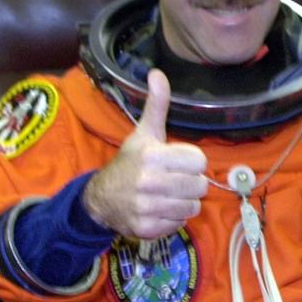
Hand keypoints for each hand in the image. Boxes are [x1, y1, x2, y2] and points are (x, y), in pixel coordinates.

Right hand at [83, 69, 208, 238]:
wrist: (101, 198)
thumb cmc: (129, 162)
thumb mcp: (144, 133)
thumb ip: (157, 105)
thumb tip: (157, 73)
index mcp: (152, 156)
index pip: (200, 162)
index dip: (191, 162)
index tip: (177, 162)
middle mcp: (149, 182)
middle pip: (200, 185)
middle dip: (190, 183)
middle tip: (174, 180)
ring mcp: (147, 208)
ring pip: (193, 206)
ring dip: (184, 201)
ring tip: (168, 195)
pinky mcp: (147, 228)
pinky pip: (180, 223)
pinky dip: (173, 218)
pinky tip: (160, 209)